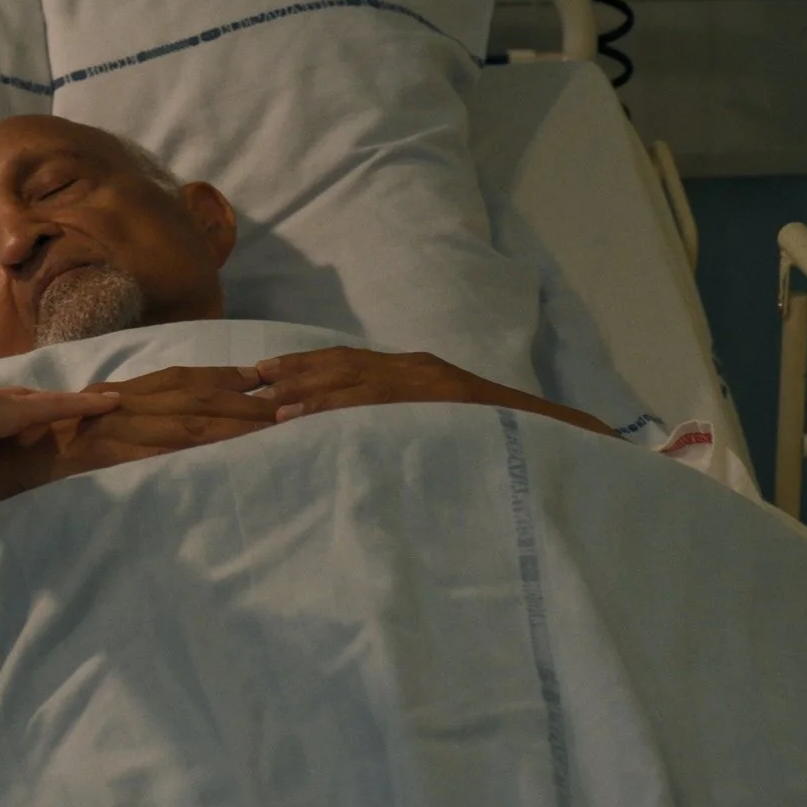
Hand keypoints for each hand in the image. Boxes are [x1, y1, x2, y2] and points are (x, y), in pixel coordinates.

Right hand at [0, 365, 277, 507]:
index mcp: (108, 403)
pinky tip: (238, 445)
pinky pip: (165, 445)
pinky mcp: (107, 452)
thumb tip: (126, 445)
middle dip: (245, 394)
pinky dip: (204, 441)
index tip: (263, 380)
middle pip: (193, 392)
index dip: (221, 380)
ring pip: (189, 415)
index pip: (175, 383)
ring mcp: (111, 427)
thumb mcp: (65, 452)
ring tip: (285, 419)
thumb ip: (98, 446)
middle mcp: (114, 406)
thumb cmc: (9, 466)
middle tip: (296, 395)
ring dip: (238, 416)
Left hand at [251, 347, 614, 435]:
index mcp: (418, 373)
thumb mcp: (445, 426)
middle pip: (341, 365)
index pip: (348, 363)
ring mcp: (432, 386)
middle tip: (240, 382)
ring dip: (304, 390)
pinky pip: (379, 405)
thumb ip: (405, 423)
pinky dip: (335, 410)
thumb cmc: (504, 443)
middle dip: (289, 372)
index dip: (301, 367)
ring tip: (260, 404)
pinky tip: (300, 421)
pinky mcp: (442, 406)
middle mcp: (420, 370)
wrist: (566, 441)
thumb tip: (360, 438)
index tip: (258, 375)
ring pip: (354, 381)